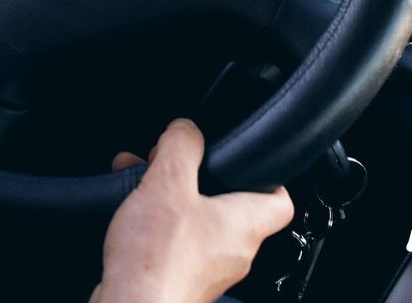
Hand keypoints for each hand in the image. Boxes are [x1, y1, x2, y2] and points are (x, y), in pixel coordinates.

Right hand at [93, 120, 294, 302]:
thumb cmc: (156, 260)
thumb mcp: (167, 183)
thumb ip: (181, 146)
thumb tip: (186, 129)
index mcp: (245, 225)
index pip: (280, 200)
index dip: (267, 176)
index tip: (247, 161)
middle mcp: (234, 252)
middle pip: (230, 207)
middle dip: (198, 180)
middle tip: (173, 165)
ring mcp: (209, 271)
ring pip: (198, 223)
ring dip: (172, 199)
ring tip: (141, 183)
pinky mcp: (182, 282)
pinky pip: (177, 244)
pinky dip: (158, 224)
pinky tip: (131, 214)